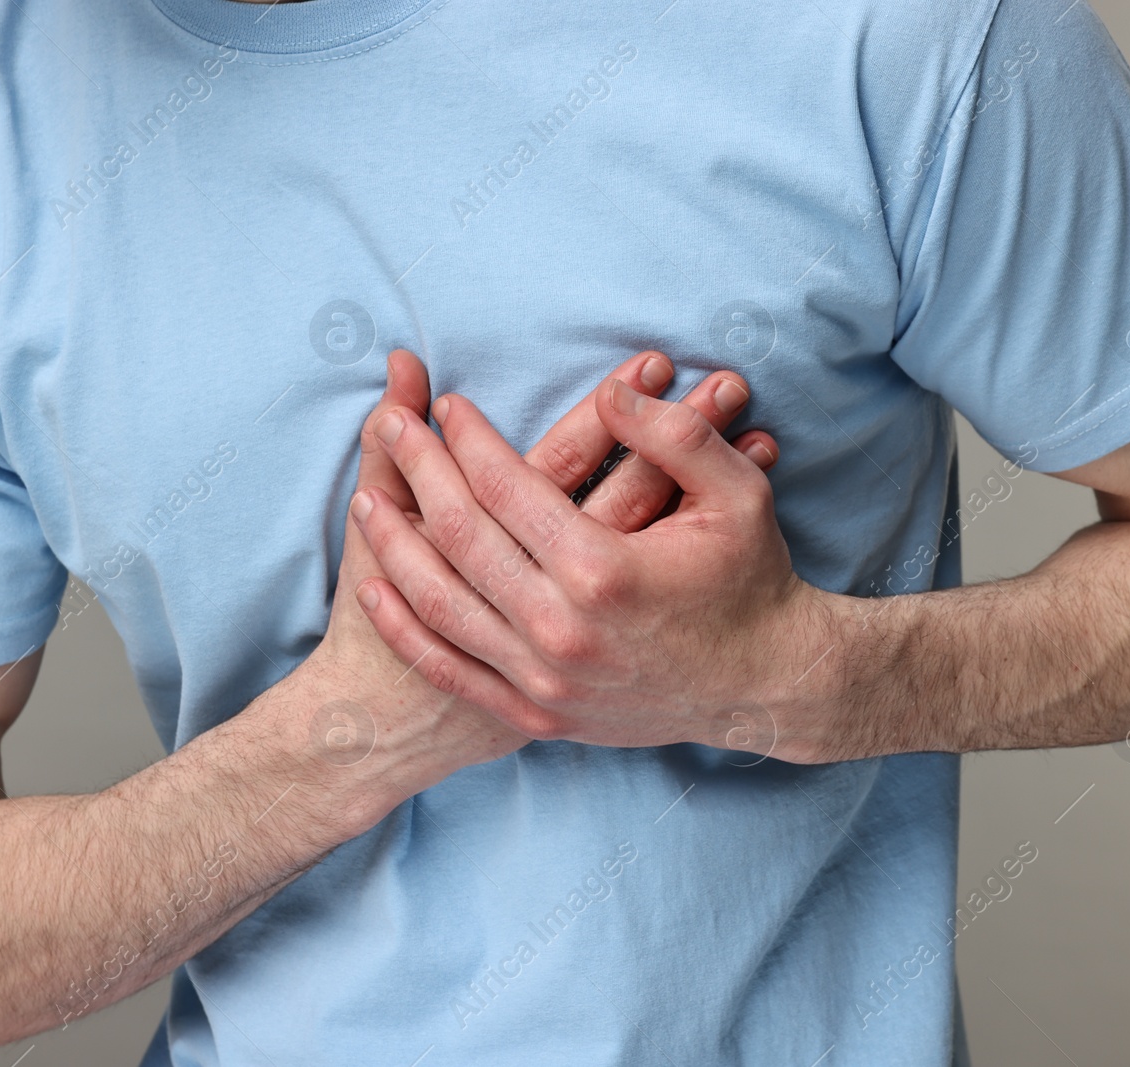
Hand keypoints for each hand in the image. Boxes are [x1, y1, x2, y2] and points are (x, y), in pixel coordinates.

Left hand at [349, 370, 814, 751]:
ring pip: (439, 604)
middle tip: (390, 425)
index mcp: (604, 571)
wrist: (766, 687)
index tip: (446, 405)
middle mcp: (561, 631)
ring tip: (364, 497)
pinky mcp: (537, 716)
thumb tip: (610, 391)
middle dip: (419, 472)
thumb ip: (673, 434)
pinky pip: (450, 669)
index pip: (508, 488)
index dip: (469, 439)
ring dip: (392, 546)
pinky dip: (404, 627)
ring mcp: (544, 681)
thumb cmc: (752, 581)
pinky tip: (374, 587)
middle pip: (461, 537)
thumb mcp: (737, 493)